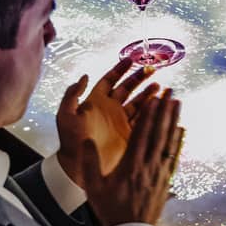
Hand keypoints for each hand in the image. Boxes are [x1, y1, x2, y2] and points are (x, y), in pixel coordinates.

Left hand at [54, 59, 159, 187]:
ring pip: (138, 103)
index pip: (110, 80)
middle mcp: (110, 109)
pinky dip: (152, 112)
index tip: (131, 59)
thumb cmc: (70, 141)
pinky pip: (143, 120)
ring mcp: (121, 122)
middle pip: (127, 88)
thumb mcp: (65, 115)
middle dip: (139, 78)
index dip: (120, 69)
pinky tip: (159, 104)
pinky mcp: (129, 135)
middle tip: (151, 69)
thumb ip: (72, 94)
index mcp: (96, 102)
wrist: (79, 166)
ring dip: (148, 94)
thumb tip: (84, 76)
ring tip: (159, 86)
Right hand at [79, 91, 183, 225]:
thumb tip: (86, 140)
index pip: (142, 134)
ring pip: (169, 141)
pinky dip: (178, 141)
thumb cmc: (110, 208)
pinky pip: (174, 155)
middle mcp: (149, 166)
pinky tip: (181, 130)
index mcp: (131, 165)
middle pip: (159, 132)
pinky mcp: (166, 179)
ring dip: (174, 120)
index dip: (149, 114)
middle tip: (171, 92)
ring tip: (178, 103)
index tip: (154, 97)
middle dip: (165, 110)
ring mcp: (160, 172)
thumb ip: (89, 163)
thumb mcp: (93, 187)